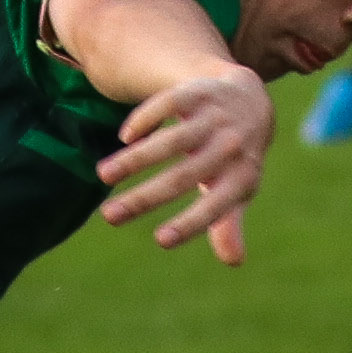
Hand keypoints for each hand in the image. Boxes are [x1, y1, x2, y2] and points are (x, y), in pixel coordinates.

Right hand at [96, 69, 272, 252]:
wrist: (248, 99)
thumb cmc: (234, 158)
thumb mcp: (236, 189)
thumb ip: (228, 223)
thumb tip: (234, 262)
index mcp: (241, 177)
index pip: (215, 206)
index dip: (190, 224)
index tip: (160, 240)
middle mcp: (231, 147)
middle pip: (182, 176)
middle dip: (144, 198)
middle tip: (109, 216)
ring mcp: (214, 117)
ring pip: (171, 141)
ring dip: (134, 159)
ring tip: (102, 176)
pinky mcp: (197, 90)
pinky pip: (168, 103)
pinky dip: (145, 119)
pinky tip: (125, 138)